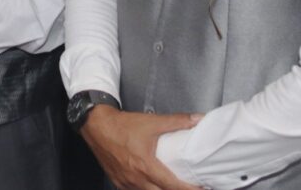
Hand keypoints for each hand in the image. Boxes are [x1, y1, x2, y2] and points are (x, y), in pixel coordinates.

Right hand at [82, 106, 201, 189]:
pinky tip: (152, 187)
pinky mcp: (118, 182)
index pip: (173, 186)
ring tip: (172, 187)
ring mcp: (126, 183)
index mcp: (146, 166)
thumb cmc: (122, 125)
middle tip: (191, 188)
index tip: (203, 187)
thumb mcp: (151, 121)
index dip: (190, 189)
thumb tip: (197, 119)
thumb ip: (176, 121)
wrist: (96, 125)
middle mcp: (136, 178)